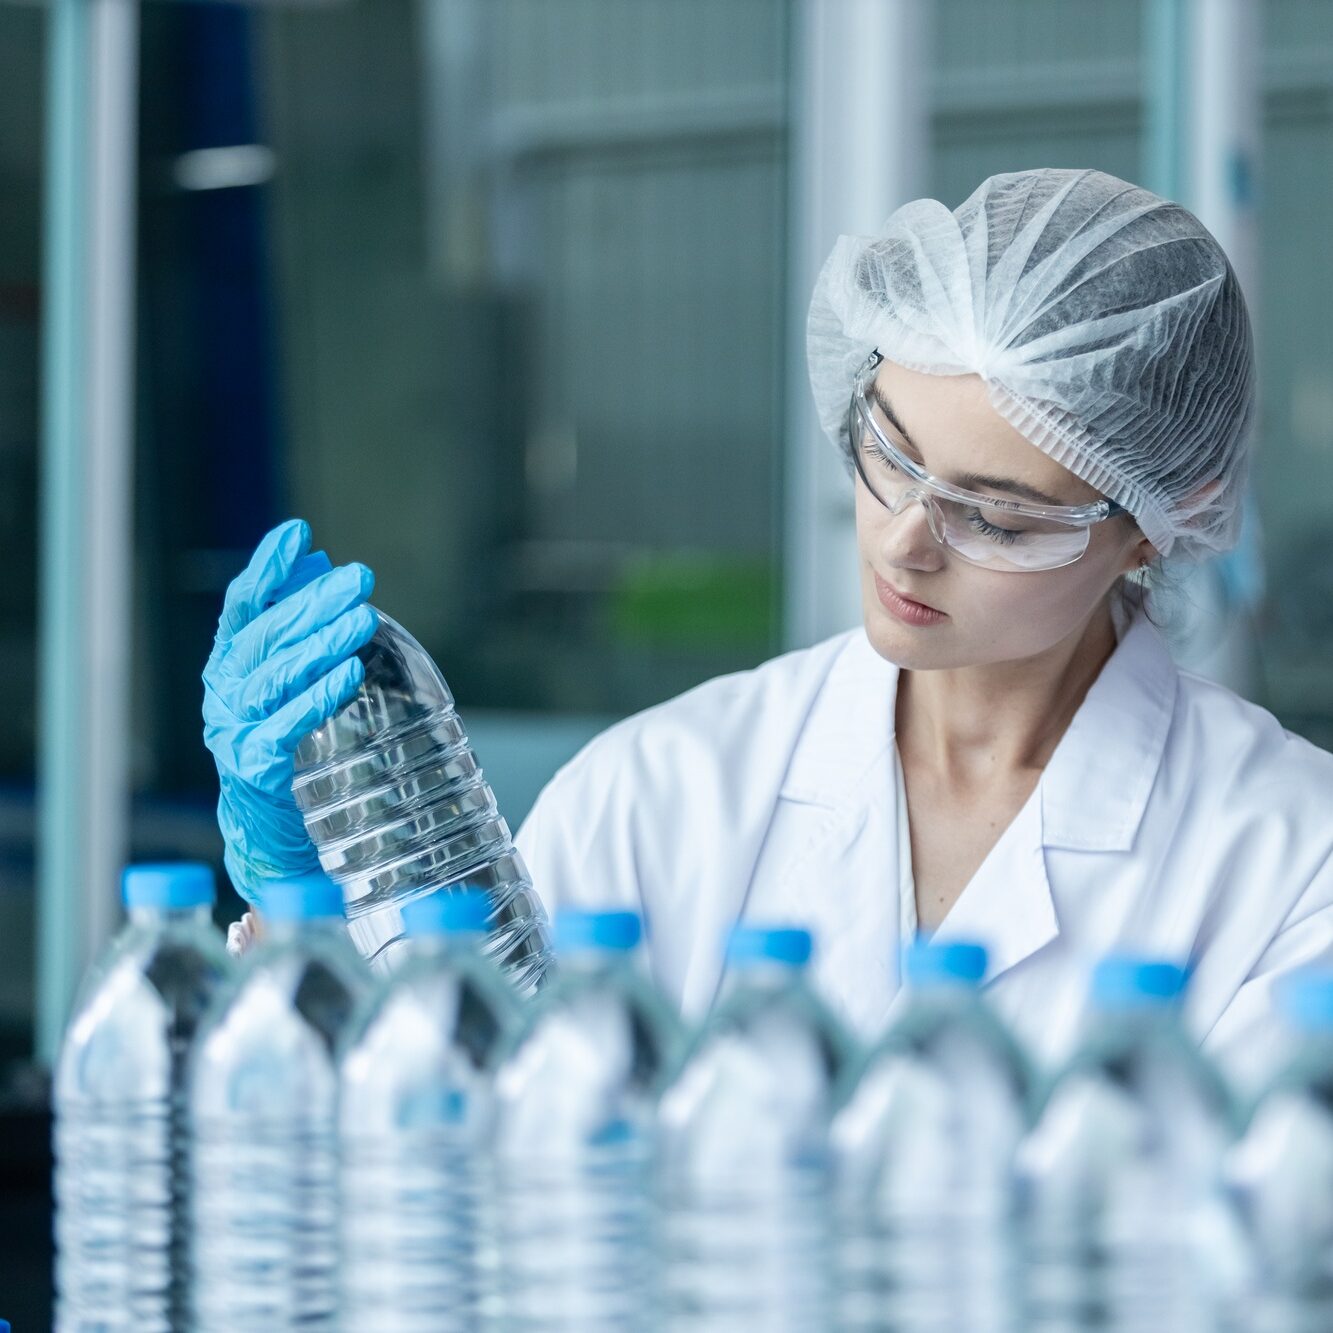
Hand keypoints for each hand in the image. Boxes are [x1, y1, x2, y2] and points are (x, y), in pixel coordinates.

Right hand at [203, 518, 376, 905]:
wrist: (269, 828)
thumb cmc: (285, 741)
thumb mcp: (289, 682)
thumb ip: (301, 630)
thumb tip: (325, 567)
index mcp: (230, 665)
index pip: (242, 606)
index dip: (267, 568)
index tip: (297, 532)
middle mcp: (225, 692)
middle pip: (266, 638)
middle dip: (313, 602)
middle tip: (359, 577)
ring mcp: (236, 730)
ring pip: (274, 679)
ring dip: (320, 644)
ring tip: (362, 619)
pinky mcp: (256, 768)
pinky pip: (285, 727)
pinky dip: (317, 699)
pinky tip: (347, 674)